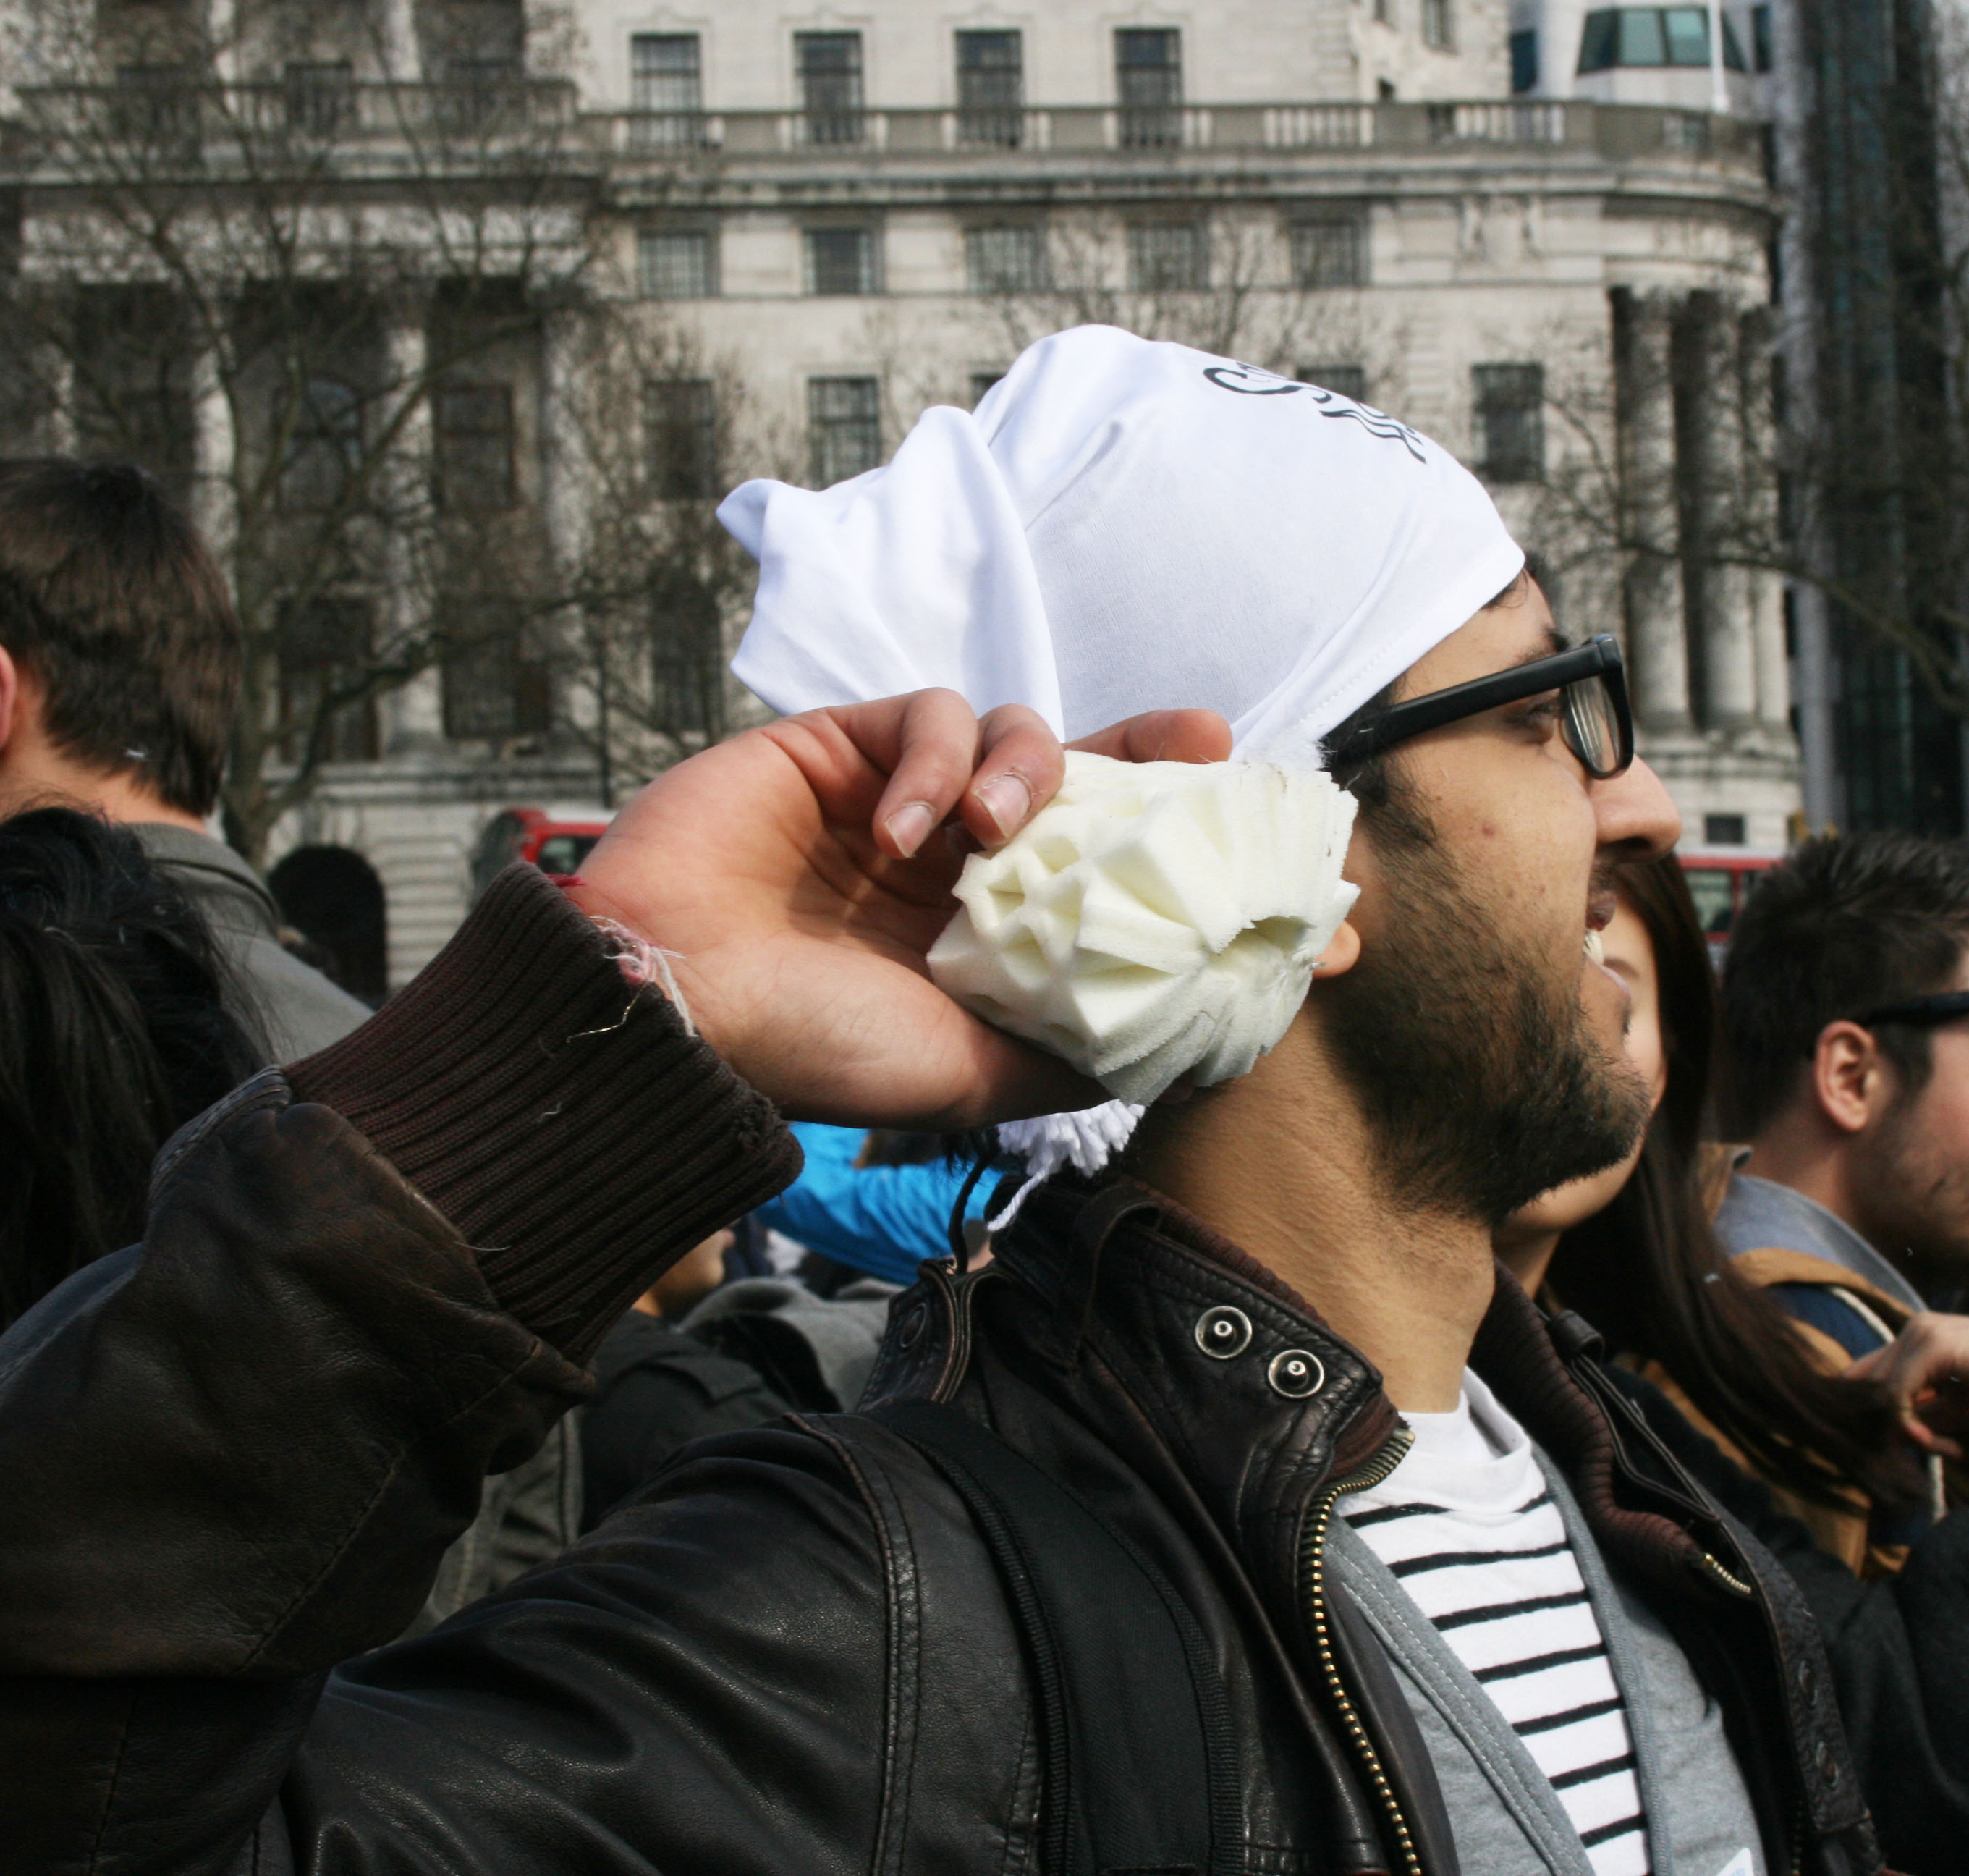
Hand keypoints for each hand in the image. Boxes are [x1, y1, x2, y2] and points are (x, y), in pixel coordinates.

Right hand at [570, 690, 1230, 1128]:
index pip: (1113, 887)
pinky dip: (934, 759)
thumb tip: (1193, 1049)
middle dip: (1154, 763)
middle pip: (1085, 787)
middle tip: (1208, 746)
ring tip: (991, 828)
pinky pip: (927, 713)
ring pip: (1014, 733)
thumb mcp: (975, 1074)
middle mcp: (955, 870)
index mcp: (992, 944)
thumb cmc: (816, 1050)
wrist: (676, 1004)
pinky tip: (904, 827)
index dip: (1193, 871)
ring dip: (1026, 769)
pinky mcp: (843, 746)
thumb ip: (1076, 1049)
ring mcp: (902, 802)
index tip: (1292, 882)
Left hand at [1848, 1313, 1968, 1539]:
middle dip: (1892, 1425)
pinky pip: (1897, 1393)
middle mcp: (1916, 1328)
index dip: (1878, 1412)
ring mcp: (1922, 1330)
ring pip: (1881, 1391)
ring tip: (1947, 1451)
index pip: (1873, 1373)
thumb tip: (1883, 1437)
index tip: (1911, 1444)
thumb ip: (1918, 1419)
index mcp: (1921, 1337)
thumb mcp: (1955, 1409)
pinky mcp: (1931, 1343)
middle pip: (1869, 1384)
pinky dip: (1913, 1427)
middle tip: (1935, 1452)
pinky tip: (1947, 1446)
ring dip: (1908, 1432)